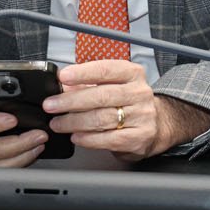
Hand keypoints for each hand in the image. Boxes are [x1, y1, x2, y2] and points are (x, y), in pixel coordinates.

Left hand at [45, 60, 209, 161]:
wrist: (158, 124)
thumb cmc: (129, 103)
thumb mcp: (113, 86)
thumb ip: (89, 85)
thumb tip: (62, 87)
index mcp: (133, 75)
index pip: (106, 70)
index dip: (83, 72)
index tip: (63, 76)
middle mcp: (140, 93)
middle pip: (102, 96)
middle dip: (71, 101)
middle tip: (51, 105)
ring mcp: (142, 116)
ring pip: (102, 118)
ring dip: (74, 122)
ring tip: (58, 123)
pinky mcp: (140, 137)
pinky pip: (109, 139)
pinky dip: (88, 139)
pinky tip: (76, 136)